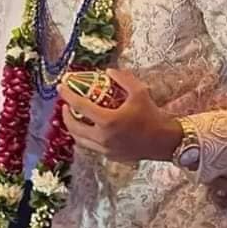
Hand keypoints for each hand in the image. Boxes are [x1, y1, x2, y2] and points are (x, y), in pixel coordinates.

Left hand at [57, 69, 181, 162]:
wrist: (165, 141)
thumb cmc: (152, 115)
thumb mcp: (140, 92)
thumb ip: (123, 79)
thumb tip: (108, 71)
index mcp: (108, 121)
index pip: (80, 106)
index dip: (67, 95)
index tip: (60, 87)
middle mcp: (103, 137)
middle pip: (73, 127)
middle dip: (66, 114)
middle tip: (66, 104)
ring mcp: (105, 149)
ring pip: (79, 140)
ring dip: (73, 127)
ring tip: (74, 117)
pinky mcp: (110, 156)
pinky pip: (90, 146)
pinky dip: (84, 136)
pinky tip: (88, 128)